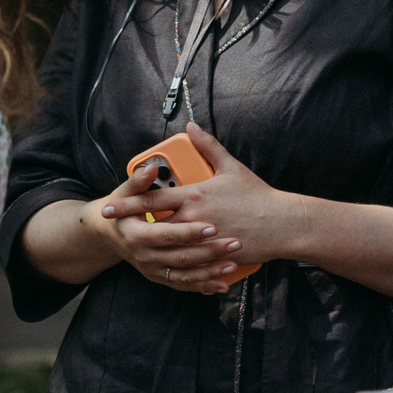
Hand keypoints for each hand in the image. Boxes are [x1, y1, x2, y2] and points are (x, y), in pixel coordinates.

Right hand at [90, 157, 244, 293]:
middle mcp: (143, 256)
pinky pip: (184, 285)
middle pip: (181, 256)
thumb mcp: (123, 194)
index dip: (188, 232)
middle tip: (235, 243)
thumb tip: (152, 167)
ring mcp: (152, 269)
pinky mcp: (160, 277)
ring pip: (185, 275)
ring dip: (210, 271)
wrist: (110, 236)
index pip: (165, 234)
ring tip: (233, 262)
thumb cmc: (121, 211)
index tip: (212, 227)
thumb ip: (139, 181)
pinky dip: (203, 286)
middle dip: (210, 251)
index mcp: (135, 235)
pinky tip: (222, 284)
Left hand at [102, 125, 301, 288]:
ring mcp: (202, 241)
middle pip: (154, 225)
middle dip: (131, 227)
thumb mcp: (231, 168)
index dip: (128, 203)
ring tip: (132, 247)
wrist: (283, 224)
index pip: (153, 199)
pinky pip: (186, 264)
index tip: (108, 206)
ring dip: (149, 247)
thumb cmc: (257, 195)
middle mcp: (194, 219)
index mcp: (195, 196)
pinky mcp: (212, 258)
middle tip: (112, 227)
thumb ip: (208, 147)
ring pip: (167, 247)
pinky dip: (172, 264)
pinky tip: (160, 264)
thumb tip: (192, 128)